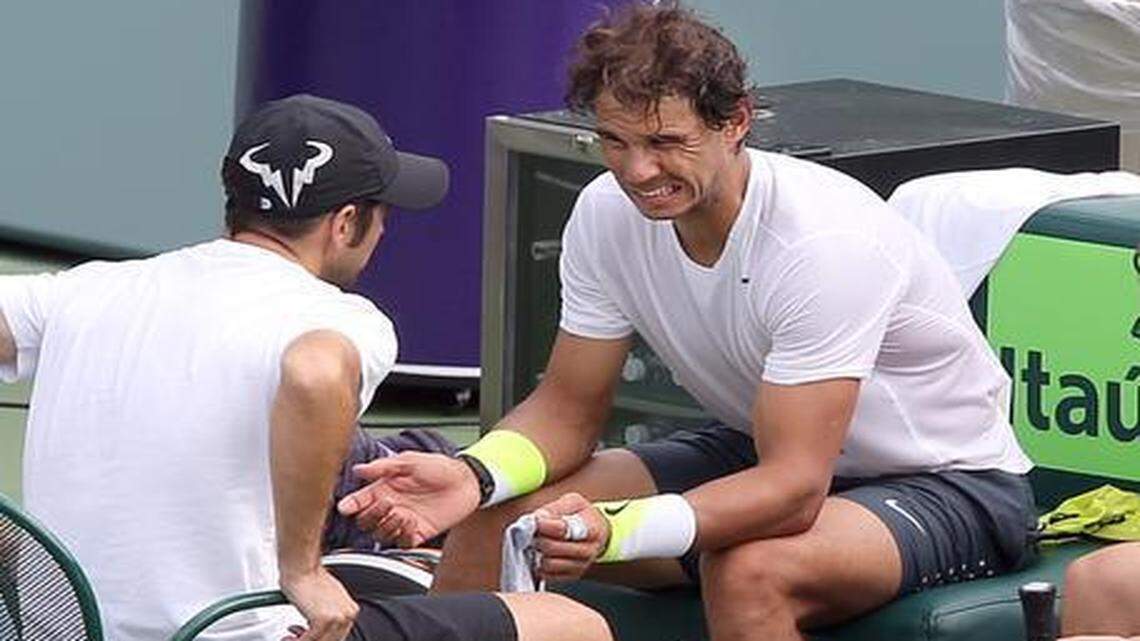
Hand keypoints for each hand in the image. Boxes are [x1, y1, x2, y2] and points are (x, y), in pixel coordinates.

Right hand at [278, 567, 356, 640]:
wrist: (301, 566)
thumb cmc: (307, 578)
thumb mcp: (324, 600)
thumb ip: (325, 616)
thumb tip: (316, 631)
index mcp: (350, 610)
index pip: (337, 636)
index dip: (319, 639)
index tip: (305, 637)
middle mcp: (347, 615)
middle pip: (330, 640)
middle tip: (294, 638)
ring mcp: (337, 619)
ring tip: (289, 638)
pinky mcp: (323, 621)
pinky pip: (309, 640)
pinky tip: (288, 636)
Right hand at [336, 451, 480, 547]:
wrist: (466, 481)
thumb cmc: (440, 467)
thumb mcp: (411, 461)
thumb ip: (385, 466)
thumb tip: (359, 469)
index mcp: (384, 488)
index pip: (360, 500)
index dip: (350, 505)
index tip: (346, 507)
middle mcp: (391, 506)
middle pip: (366, 521)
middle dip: (371, 515)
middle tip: (386, 504)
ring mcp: (403, 520)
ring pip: (380, 534)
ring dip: (386, 526)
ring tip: (401, 513)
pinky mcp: (417, 533)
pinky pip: (401, 542)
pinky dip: (402, 535)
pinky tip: (411, 522)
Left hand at [532, 492, 609, 581]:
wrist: (597, 535)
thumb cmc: (583, 517)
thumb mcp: (574, 503)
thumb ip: (555, 509)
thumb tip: (537, 519)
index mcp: (592, 529)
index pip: (564, 530)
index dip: (545, 525)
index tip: (535, 519)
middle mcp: (588, 551)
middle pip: (552, 548)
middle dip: (538, 537)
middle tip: (533, 530)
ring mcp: (579, 567)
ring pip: (547, 564)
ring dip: (536, 552)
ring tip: (537, 541)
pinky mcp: (570, 577)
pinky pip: (546, 575)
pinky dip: (538, 565)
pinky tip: (541, 553)